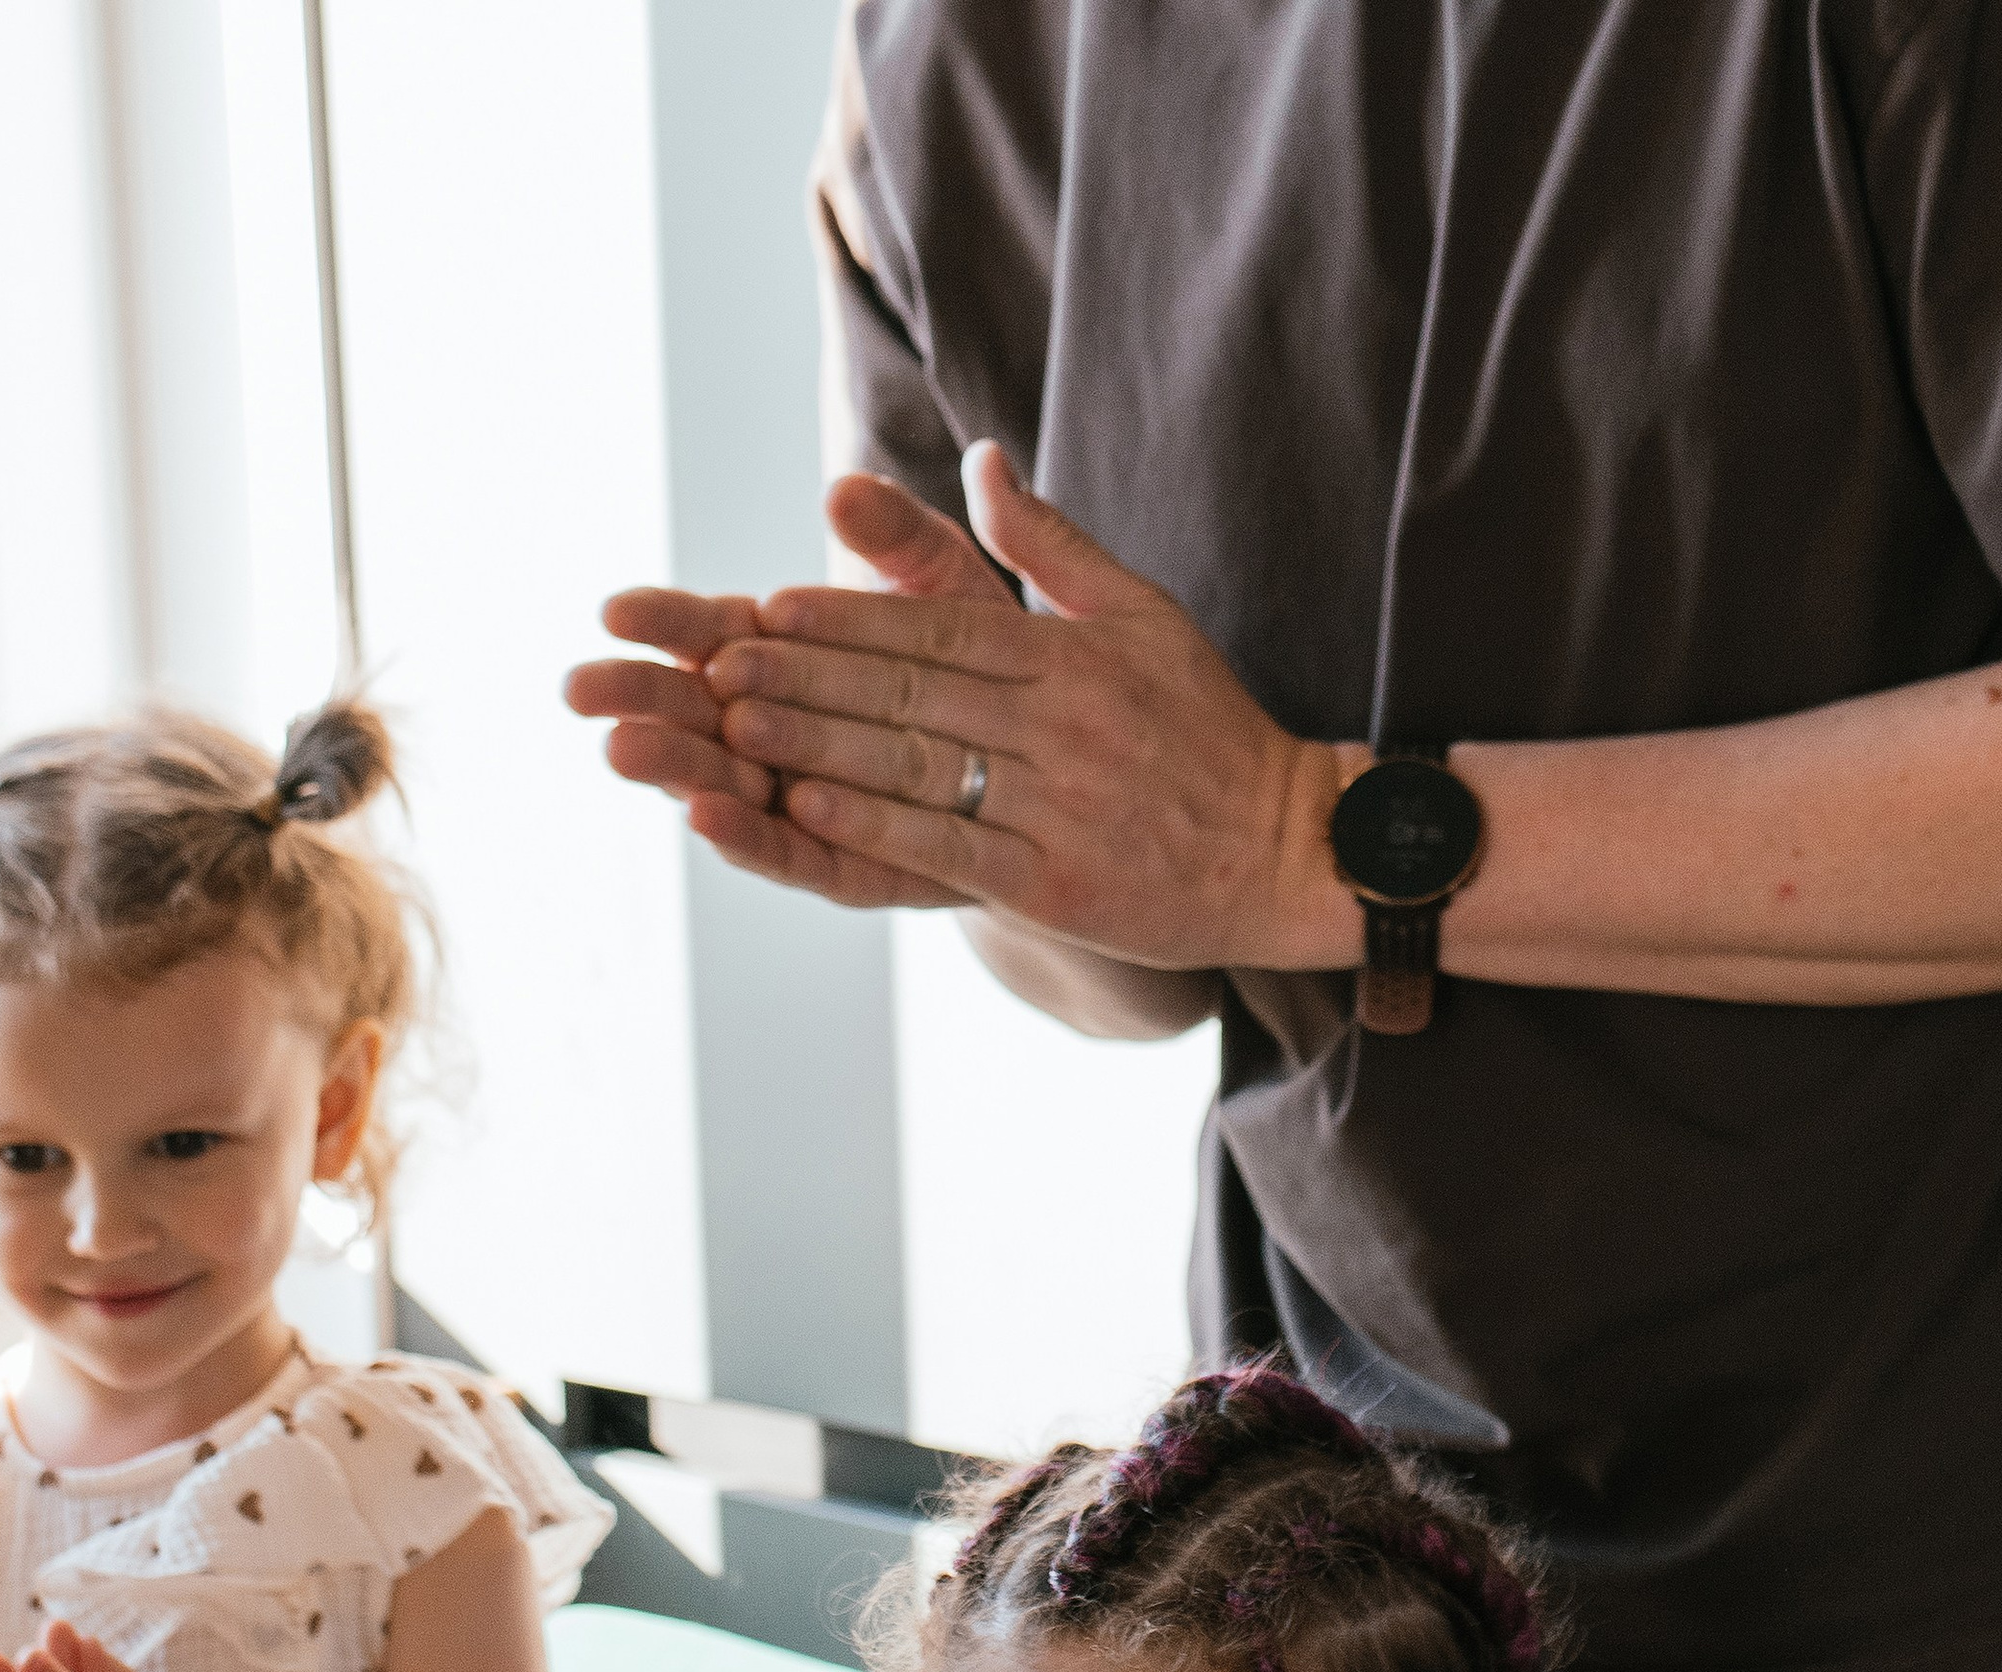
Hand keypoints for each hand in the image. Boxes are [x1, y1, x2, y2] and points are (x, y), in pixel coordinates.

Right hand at [564, 483, 1017, 909]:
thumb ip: (900, 538)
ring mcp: (810, 806)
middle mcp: (786, 738)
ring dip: (676, 770)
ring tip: (621, 751)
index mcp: (793, 660)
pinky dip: (751, 839)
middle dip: (642, 701)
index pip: (715, 636)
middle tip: (580, 689)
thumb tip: (844, 484)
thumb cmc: (997, 670)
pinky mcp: (852, 868)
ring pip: (730, 788)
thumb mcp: (952, 587)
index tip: (615, 610)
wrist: (1068, 782)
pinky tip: (703, 820)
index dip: (667, 624)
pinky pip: (795, 857)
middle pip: (700, 715)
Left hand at [572, 448, 1346, 961]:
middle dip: (805, 678)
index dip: (846, 621)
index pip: (937, 630)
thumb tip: (981, 459)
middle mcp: (1059, 725)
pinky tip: (807, 810)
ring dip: (817, 746)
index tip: (764, 608)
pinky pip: (948, 849)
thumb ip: (1051, 545)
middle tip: (715, 664)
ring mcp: (1056, 806)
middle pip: (910, 694)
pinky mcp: (1057, 882)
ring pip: (917, 767)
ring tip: (733, 729)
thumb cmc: (1207, 729)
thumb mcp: (1141, 614)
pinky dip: (876, 828)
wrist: (1286, 849)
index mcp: (1070, 658)